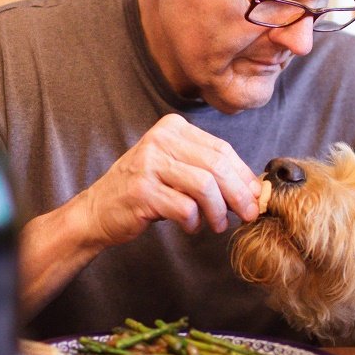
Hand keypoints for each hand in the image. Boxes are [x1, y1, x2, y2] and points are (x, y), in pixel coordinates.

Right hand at [83, 113, 260, 245]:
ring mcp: (148, 164)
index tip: (256, 196)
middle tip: (248, 214)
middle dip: (239, 194)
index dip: (243, 175)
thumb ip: (209, 171)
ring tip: (218, 225)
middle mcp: (160, 140)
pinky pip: (185, 207)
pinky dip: (194, 222)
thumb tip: (254, 188)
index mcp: (173, 128)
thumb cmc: (145, 191)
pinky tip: (191, 226)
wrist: (98, 210)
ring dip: (218, 211)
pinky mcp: (142, 191)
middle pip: (217, 166)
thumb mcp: (176, 170)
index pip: (221, 149)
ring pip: (204, 186)